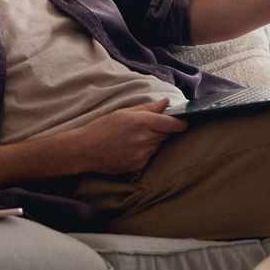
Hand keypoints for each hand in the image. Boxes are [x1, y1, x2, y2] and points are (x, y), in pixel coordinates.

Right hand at [73, 98, 187, 174]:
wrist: (84, 150)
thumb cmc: (102, 128)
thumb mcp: (124, 112)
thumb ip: (148, 108)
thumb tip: (167, 103)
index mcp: (140, 122)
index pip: (170, 124)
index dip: (181, 123)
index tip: (185, 122)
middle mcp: (143, 139)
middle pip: (165, 134)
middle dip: (162, 130)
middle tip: (147, 128)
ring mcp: (141, 154)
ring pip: (158, 146)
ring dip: (153, 142)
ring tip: (135, 138)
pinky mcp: (137, 166)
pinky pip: (150, 157)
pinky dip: (146, 152)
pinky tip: (131, 149)